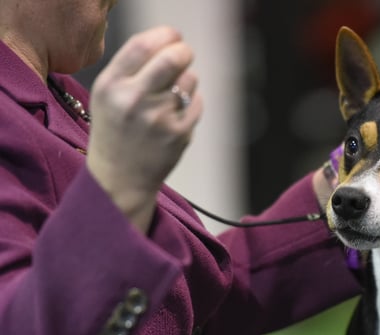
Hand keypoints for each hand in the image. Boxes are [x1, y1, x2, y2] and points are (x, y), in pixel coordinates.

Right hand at [87, 26, 202, 232]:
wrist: (120, 178)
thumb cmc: (115, 130)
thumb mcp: (107, 95)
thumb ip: (131, 68)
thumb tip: (168, 42)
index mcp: (111, 86)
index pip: (143, 45)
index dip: (164, 35)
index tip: (173, 36)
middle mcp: (134, 100)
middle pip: (173, 58)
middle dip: (184, 51)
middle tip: (184, 53)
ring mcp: (159, 118)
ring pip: (189, 80)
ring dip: (187, 81)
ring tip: (172, 96)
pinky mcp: (179, 134)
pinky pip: (197, 103)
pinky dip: (192, 103)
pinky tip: (177, 115)